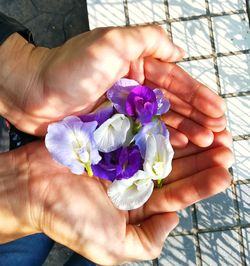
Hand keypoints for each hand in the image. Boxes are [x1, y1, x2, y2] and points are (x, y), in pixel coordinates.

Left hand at [0, 26, 224, 146]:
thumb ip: (147, 40)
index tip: (217, 112)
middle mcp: (134, 88)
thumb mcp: (110, 41)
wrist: (32, 93)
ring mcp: (125, 110)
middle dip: (196, 117)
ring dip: (183, 131)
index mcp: (136, 66)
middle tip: (216, 133)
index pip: (175, 82)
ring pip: (161, 121)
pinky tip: (176, 146)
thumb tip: (178, 51)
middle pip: (172, 104)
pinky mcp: (114, 127)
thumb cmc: (67, 67)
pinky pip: (142, 134)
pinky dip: (160, 141)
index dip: (198, 96)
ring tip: (202, 142)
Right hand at [0, 129, 231, 264]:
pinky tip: (180, 119)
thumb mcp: (111, 246)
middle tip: (227, 147)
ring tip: (213, 131)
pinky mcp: (113, 137)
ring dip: (189, 138)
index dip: (203, 184)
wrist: (32, 189)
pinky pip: (143, 129)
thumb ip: (147, 242)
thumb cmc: (67, 218)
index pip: (179, 193)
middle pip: (177, 167)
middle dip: (204, 158)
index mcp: (139, 203)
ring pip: (165, 145)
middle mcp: (136, 178)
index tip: (224, 173)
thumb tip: (174, 223)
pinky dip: (161, 124)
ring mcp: (126, 155)